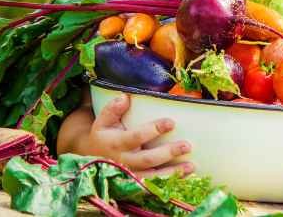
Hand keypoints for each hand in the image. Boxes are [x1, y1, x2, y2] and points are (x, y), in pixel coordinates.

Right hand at [79, 93, 193, 178]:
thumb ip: (112, 109)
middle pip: (149, 159)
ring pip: (153, 177)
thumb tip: (125, 96)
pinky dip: (170, 184)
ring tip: (190, 166)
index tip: (170, 122)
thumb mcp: (102, 121)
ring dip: (173, 172)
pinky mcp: (137, 184)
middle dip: (169, 152)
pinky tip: (185, 179)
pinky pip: (155, 186)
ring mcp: (132, 175)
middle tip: (187, 145)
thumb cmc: (103, 137)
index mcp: (118, 143)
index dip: (154, 130)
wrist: (92, 162)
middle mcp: (125, 162)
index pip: (137, 136)